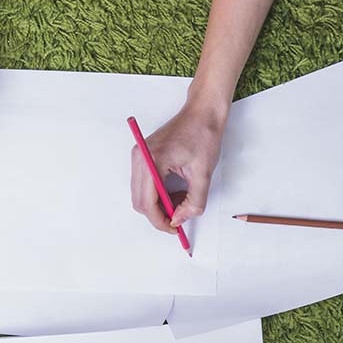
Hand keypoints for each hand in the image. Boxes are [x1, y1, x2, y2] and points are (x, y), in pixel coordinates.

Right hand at [129, 100, 226, 232]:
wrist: (202, 112)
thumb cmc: (203, 135)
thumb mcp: (203, 173)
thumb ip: (193, 202)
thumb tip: (179, 219)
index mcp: (152, 160)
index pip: (147, 203)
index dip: (160, 221)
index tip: (175, 229)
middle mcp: (140, 157)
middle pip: (140, 201)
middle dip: (159, 214)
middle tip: (180, 217)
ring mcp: (139, 156)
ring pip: (140, 194)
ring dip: (159, 204)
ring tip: (182, 200)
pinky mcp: (143, 155)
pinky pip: (144, 184)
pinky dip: (158, 193)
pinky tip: (176, 190)